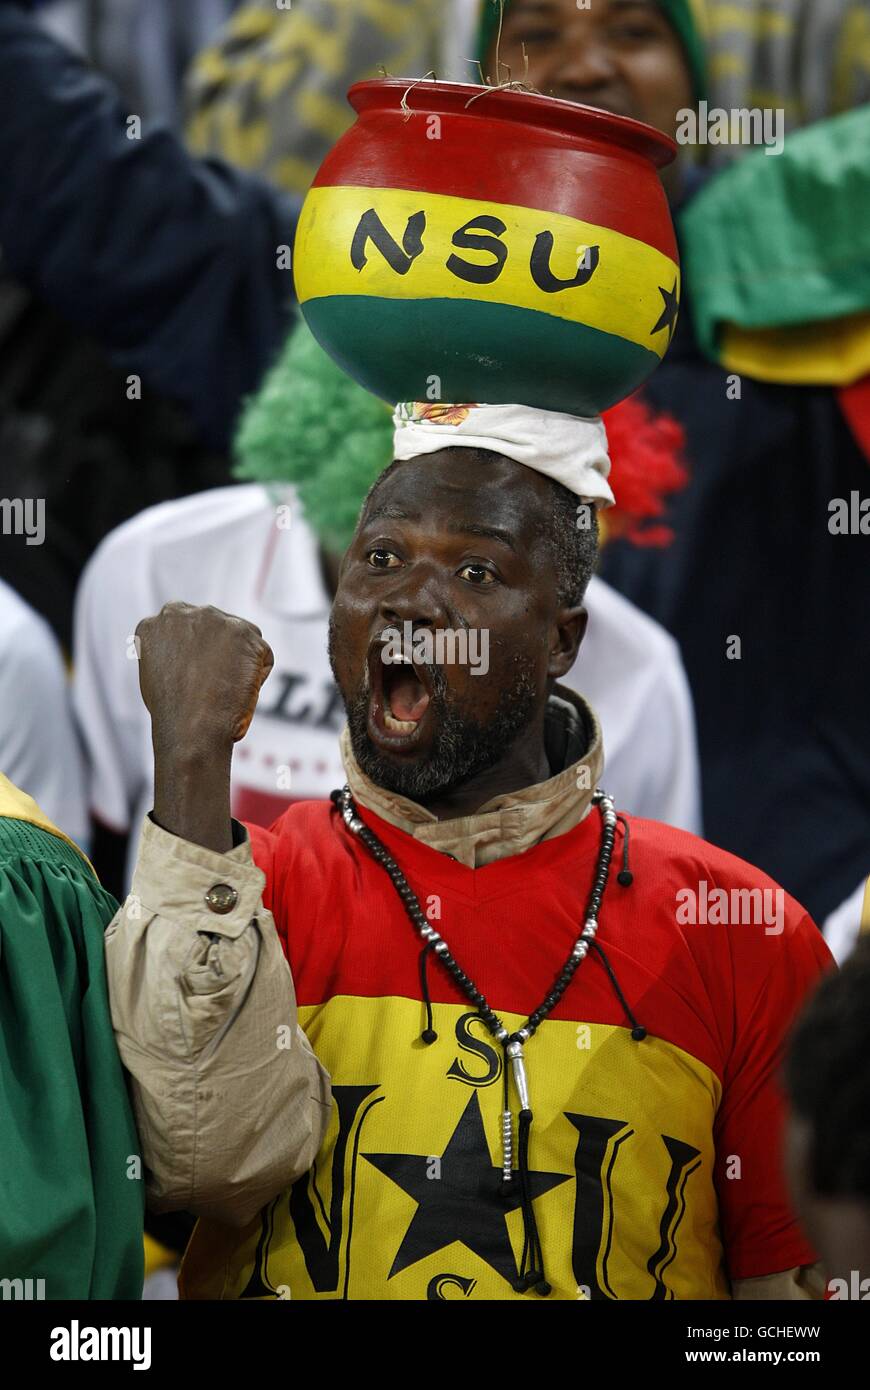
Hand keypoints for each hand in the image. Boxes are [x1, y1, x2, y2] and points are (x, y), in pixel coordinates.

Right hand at [136, 601, 273, 756]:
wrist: (191, 724)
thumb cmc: (173, 711)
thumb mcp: (154, 673)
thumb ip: (171, 652)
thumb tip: (189, 655)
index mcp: (158, 623)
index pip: (188, 627)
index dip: (198, 653)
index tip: (199, 672)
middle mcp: (184, 613)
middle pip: (215, 628)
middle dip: (220, 651)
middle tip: (215, 684)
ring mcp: (215, 620)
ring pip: (241, 639)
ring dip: (240, 662)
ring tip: (224, 690)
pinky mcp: (245, 632)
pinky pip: (262, 655)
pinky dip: (258, 676)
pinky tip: (239, 692)